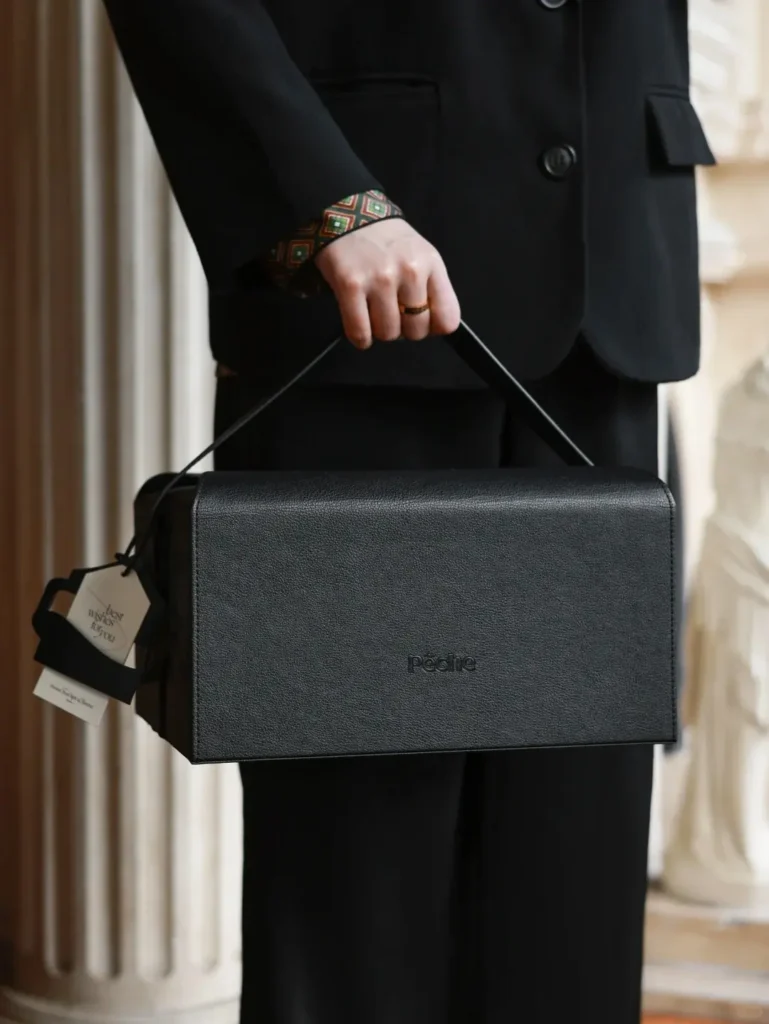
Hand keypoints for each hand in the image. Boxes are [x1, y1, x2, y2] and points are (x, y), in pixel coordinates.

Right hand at [313, 218, 460, 349]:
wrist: (348, 214)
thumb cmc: (387, 241)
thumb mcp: (421, 255)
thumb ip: (432, 287)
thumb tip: (434, 327)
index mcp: (431, 264)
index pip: (447, 319)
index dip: (434, 327)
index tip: (422, 321)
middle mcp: (410, 272)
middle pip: (416, 331)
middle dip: (404, 330)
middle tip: (393, 314)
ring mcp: (380, 280)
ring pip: (388, 334)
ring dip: (380, 331)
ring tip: (374, 312)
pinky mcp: (351, 286)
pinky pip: (360, 333)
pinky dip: (360, 337)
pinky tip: (360, 324)